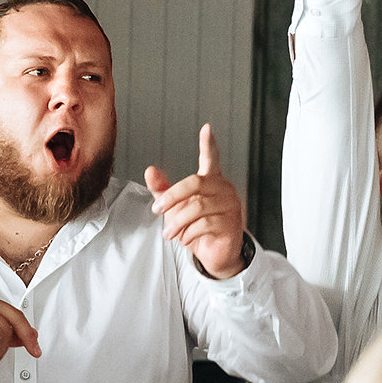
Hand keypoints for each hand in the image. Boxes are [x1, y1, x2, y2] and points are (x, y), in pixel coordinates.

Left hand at [144, 125, 248, 277]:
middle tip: (156, 210)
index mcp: (211, 180)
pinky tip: (185, 239)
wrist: (213, 254)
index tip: (206, 128)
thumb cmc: (196, 227)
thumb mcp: (175, 208)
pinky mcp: (231, 223)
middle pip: (195, 183)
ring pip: (197, 207)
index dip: (208, 144)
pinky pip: (204, 225)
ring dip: (177, 222)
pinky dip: (188, 234)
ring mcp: (230, 205)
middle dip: (171, 197)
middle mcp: (223, 189)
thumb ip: (163, 190)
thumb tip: (149, 170)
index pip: (211, 158)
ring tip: (169, 233)